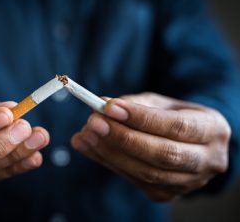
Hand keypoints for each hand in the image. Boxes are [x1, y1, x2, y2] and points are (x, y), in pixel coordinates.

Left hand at [72, 92, 230, 200]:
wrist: (191, 144)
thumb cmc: (175, 117)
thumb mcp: (162, 103)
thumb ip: (134, 104)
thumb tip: (102, 106)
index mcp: (212, 130)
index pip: (176, 126)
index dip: (141, 118)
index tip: (109, 107)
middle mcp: (207, 161)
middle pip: (162, 154)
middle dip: (123, 138)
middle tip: (93, 123)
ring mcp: (187, 183)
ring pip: (146, 173)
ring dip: (110, 153)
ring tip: (85, 135)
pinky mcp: (166, 194)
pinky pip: (134, 181)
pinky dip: (108, 163)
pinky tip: (89, 147)